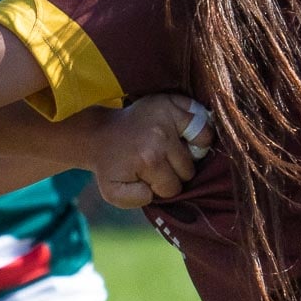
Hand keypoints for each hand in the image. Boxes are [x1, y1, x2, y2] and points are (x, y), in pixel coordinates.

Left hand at [88, 94, 213, 208]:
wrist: (98, 134)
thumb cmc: (109, 165)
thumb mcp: (112, 191)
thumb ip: (134, 200)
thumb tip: (154, 192)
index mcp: (149, 159)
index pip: (172, 188)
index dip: (160, 188)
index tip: (147, 178)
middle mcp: (162, 136)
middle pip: (187, 170)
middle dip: (172, 173)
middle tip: (155, 164)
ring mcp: (168, 115)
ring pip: (199, 148)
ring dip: (184, 154)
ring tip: (166, 151)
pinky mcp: (171, 101)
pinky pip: (201, 120)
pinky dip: (198, 129)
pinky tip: (182, 135)